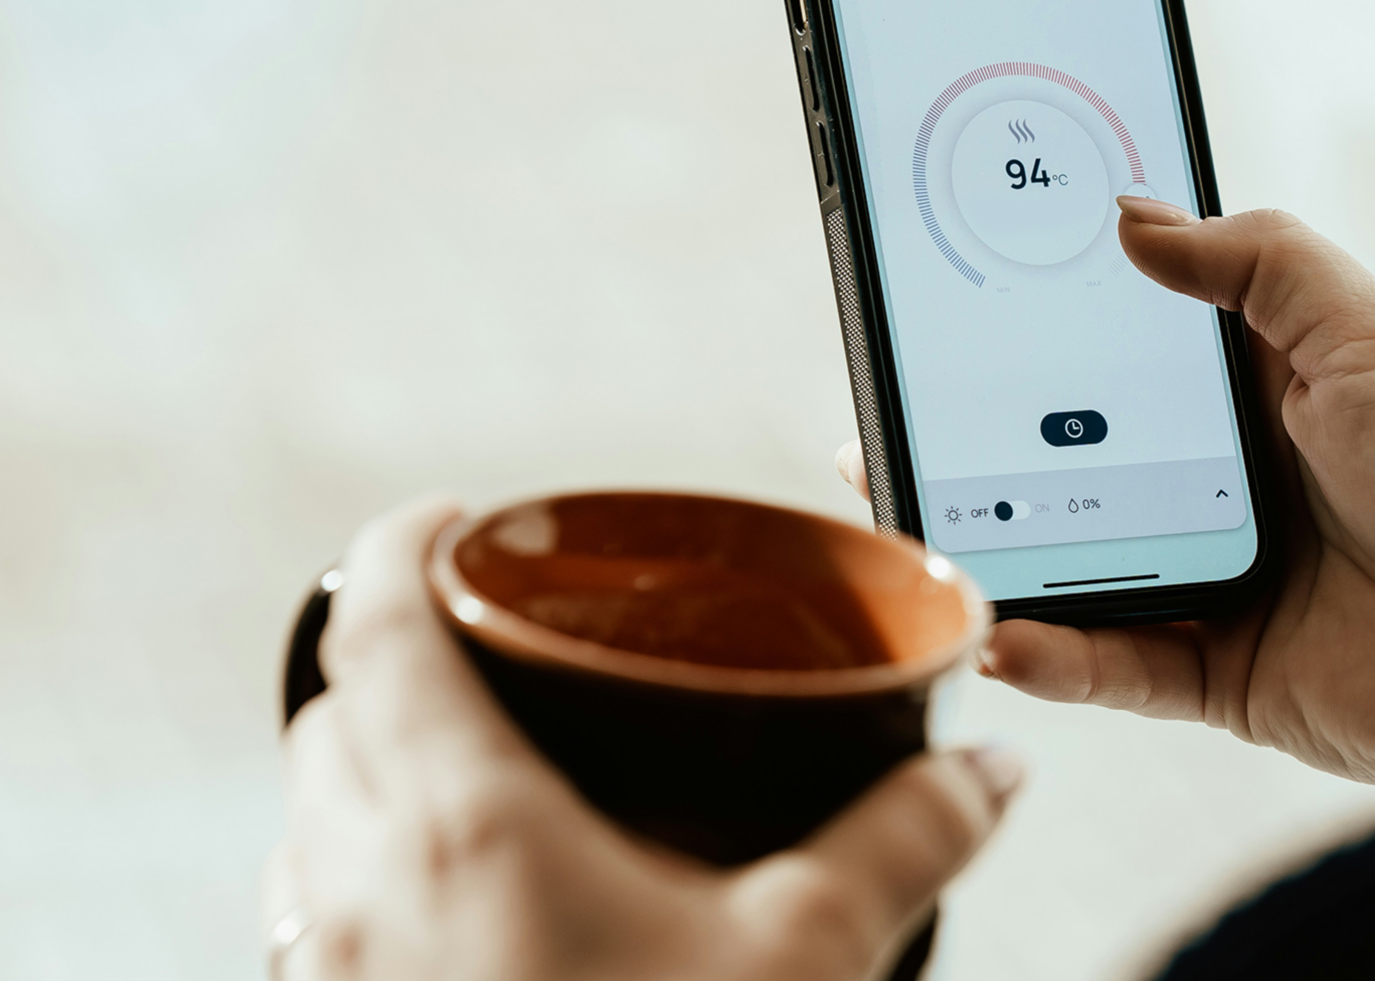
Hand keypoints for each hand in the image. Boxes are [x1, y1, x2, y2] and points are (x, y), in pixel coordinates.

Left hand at [267, 497, 1020, 980]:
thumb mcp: (809, 955)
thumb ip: (904, 837)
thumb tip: (988, 772)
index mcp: (464, 824)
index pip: (374, 623)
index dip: (401, 542)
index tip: (460, 517)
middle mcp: (364, 889)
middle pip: (327, 712)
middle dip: (393, 656)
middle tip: (496, 649)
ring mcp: (337, 975)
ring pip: (308, 820)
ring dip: (367, 766)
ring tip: (479, 771)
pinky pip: (320, 918)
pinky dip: (366, 872)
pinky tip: (465, 913)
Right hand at [839, 200, 1374, 802]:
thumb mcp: (1373, 336)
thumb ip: (1260, 265)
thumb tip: (1134, 216)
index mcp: (1271, 386)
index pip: (1134, 346)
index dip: (1053, 323)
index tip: (964, 299)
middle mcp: (1235, 479)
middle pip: (1084, 452)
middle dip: (990, 440)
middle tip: (895, 416)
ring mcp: (1223, 577)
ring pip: (1082, 559)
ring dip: (1001, 548)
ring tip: (914, 528)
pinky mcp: (1224, 672)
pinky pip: (1116, 663)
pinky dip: (1055, 652)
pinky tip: (997, 632)